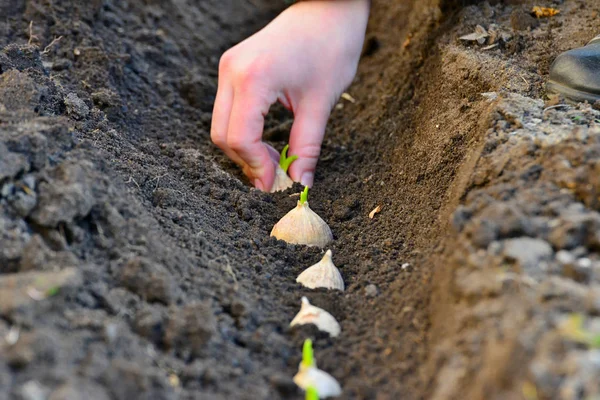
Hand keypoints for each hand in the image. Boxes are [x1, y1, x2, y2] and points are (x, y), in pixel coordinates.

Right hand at [211, 0, 368, 189]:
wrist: (328, 8)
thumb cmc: (331, 46)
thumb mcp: (321, 102)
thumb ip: (307, 148)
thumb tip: (300, 185)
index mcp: (254, 78)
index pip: (241, 138)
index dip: (257, 167)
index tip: (276, 185)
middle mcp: (232, 71)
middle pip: (223, 135)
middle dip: (248, 162)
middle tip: (277, 177)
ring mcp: (229, 68)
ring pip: (222, 125)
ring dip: (245, 149)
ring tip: (276, 160)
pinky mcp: (233, 68)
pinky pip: (228, 111)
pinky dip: (244, 132)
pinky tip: (267, 142)